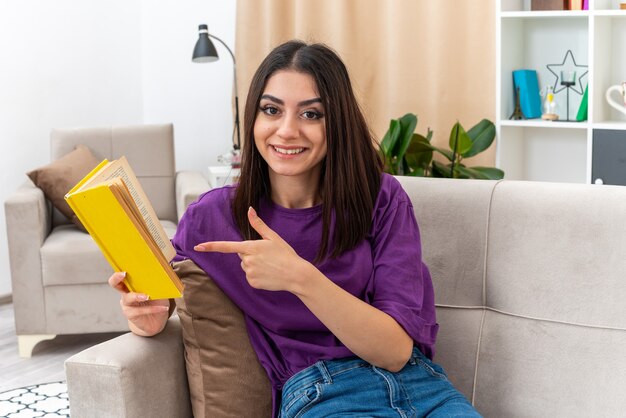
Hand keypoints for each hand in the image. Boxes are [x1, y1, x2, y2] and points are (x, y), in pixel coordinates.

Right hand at [108, 272, 169, 335]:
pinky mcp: (131, 314)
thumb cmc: (156, 302)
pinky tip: (163, 308)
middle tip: (124, 274)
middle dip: (117, 278)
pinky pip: (141, 310)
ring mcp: (127, 304)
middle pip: (115, 284)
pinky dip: (153, 308)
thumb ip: (156, 283)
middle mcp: (126, 293)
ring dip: (137, 296)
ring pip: (128, 298)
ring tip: (147, 296)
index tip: (124, 270)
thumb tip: (163, 274)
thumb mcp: (158, 290)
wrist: (157, 320)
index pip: (121, 276)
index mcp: (131, 284)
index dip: (118, 273)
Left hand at [194, 207, 311, 292]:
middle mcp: (247, 260)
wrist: (295, 274)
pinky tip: (269, 274)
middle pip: (241, 256)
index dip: (211, 246)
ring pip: (246, 266)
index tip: (198, 247)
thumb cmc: (286, 254)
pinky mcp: (252, 283)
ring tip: (270, 266)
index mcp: (251, 247)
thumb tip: (249, 209)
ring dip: (254, 265)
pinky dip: (257, 276)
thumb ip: (258, 224)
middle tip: (267, 256)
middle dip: (251, 255)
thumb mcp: (273, 237)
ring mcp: (249, 272)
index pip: (226, 246)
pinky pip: (250, 277)